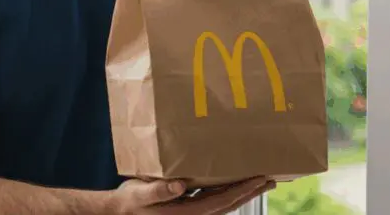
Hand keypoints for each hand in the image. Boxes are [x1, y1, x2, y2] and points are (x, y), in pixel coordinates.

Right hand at [108, 177, 275, 214]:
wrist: (119, 213)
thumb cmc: (128, 204)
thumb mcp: (139, 195)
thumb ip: (158, 190)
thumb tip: (179, 186)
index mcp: (186, 213)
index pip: (221, 201)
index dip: (241, 191)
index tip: (259, 179)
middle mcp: (193, 214)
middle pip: (229, 204)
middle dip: (250, 192)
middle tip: (270, 179)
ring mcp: (191, 212)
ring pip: (224, 203)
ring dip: (242, 192)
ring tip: (258, 180)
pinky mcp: (187, 207)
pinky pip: (213, 200)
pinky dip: (227, 191)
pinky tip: (230, 181)